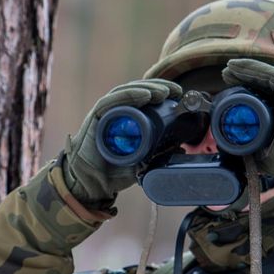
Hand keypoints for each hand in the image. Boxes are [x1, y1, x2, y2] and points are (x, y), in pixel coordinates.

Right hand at [61, 79, 182, 206]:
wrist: (92, 186)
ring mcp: (104, 114)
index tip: (178, 94)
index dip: (160, 92)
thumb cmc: (113, 173)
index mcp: (125, 119)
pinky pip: (111, 102)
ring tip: (163, 92)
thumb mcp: (143, 163)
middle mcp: (114, 113)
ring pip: (125, 92)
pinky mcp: (95, 118)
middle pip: (136, 91)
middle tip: (175, 90)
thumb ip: (159, 156)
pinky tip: (144, 95)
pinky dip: (128, 96)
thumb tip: (181, 149)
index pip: (142, 98)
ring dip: (146, 89)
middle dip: (157, 87)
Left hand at [221, 58, 273, 182]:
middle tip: (226, 76)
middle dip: (243, 79)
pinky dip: (252, 68)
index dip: (245, 94)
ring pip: (264, 76)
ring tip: (228, 69)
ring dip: (245, 71)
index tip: (229, 92)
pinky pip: (268, 73)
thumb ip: (250, 153)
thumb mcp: (263, 156)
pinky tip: (237, 65)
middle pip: (262, 85)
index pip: (263, 99)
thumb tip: (231, 153)